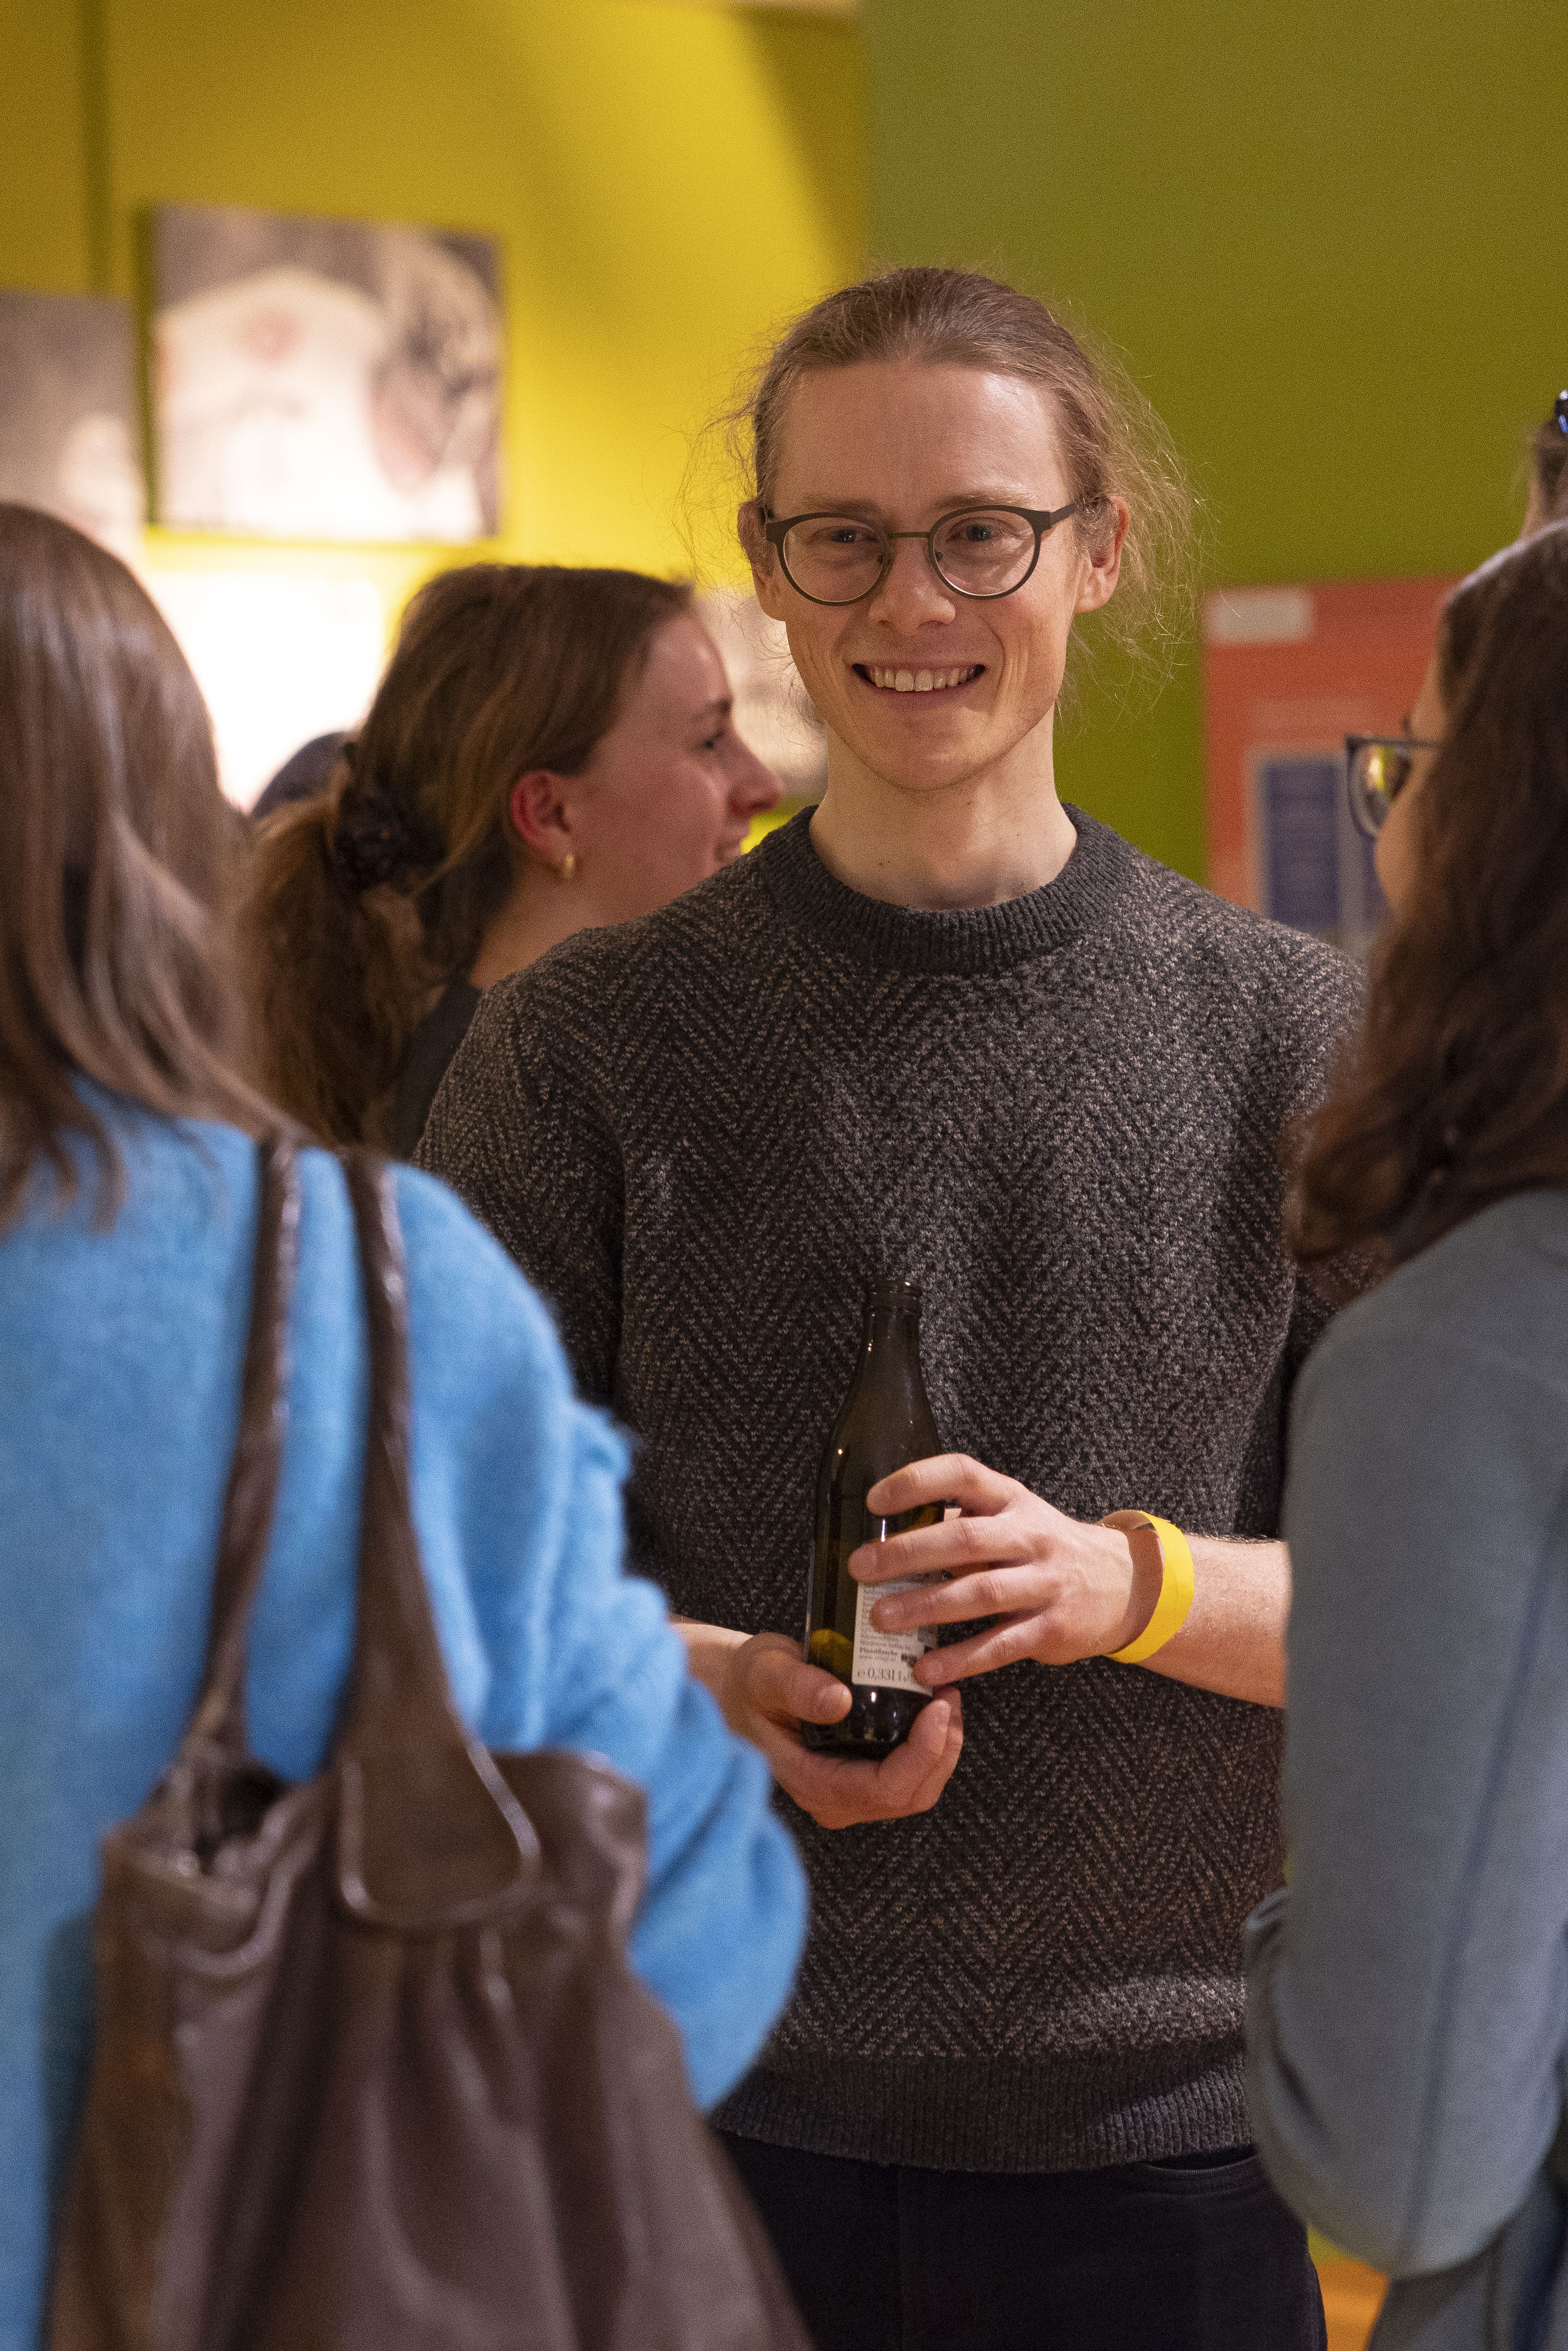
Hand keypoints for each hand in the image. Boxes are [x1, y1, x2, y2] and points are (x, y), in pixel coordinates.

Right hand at [715, 1632, 963, 1829]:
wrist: (740, 1695)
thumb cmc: (751, 1685)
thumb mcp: (767, 1674)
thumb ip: (799, 1687)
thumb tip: (839, 1701)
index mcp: (814, 1784)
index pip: (886, 1788)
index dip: (923, 1753)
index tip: (937, 1707)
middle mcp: (836, 1801)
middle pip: (912, 1794)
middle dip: (943, 1748)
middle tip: (949, 1695)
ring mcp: (851, 1794)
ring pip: (917, 1788)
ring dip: (943, 1746)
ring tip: (945, 1696)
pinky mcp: (862, 1777)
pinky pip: (910, 1774)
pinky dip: (930, 1744)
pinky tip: (931, 1707)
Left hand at [853, 1456, 1158, 1685]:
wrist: (1121, 1583)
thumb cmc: (1044, 1547)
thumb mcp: (1011, 1517)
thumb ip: (960, 1520)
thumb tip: (888, 1533)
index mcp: (1010, 1500)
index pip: (962, 1475)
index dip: (916, 1482)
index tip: (874, 1500)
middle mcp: (1030, 1535)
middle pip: (964, 1539)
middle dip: (907, 1554)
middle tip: (861, 1568)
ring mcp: (1044, 1582)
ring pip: (980, 1593)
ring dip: (926, 1607)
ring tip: (880, 1618)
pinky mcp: (1051, 1628)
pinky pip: (1000, 1645)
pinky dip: (960, 1659)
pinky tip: (925, 1668)